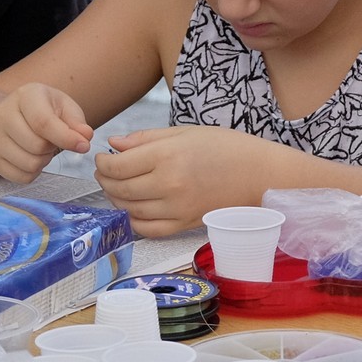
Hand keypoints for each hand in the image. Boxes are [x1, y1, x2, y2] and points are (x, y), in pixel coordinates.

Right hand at [0, 83, 92, 183]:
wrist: (14, 115)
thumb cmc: (44, 109)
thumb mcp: (64, 106)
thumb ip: (77, 122)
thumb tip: (85, 137)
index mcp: (25, 96)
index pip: (43, 122)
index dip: (66, 138)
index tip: (83, 146)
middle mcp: (3, 114)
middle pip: (37, 146)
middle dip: (53, 148)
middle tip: (53, 140)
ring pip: (29, 164)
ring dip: (44, 161)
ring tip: (42, 148)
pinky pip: (20, 177)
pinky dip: (33, 172)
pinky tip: (32, 157)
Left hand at [94, 126, 275, 237]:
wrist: (260, 175)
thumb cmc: (228, 148)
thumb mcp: (186, 132)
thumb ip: (146, 138)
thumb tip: (114, 143)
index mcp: (167, 156)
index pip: (118, 165)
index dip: (103, 162)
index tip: (102, 157)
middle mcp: (168, 184)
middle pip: (120, 189)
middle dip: (105, 180)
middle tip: (105, 171)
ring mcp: (175, 208)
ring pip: (129, 210)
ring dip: (116, 199)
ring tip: (117, 187)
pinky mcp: (183, 225)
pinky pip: (147, 229)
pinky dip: (133, 220)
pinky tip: (133, 208)